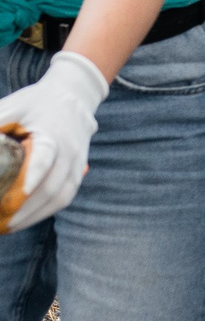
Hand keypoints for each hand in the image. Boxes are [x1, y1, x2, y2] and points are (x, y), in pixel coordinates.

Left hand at [0, 52, 106, 231]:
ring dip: (35, 216)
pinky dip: (46, 210)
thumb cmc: (34, 102)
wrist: (74, 93)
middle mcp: (70, 151)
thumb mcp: (9, 109)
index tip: (13, 199)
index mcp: (52, 134)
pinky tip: (27, 217)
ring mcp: (79, 161)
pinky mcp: (81, 168)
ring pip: (60, 197)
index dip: (28, 182)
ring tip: (10, 226)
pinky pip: (66, 195)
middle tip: (0, 223)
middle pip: (50, 188)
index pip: (42, 162)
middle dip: (23, 211)